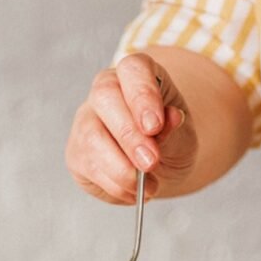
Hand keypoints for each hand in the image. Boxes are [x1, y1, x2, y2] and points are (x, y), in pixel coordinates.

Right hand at [65, 52, 197, 204]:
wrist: (160, 164)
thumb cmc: (170, 140)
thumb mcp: (183, 135)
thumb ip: (175, 128)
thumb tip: (171, 117)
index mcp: (135, 74)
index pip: (133, 70)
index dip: (142, 95)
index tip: (154, 126)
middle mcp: (105, 91)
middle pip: (105, 98)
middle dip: (129, 136)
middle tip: (151, 163)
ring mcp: (86, 121)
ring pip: (93, 139)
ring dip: (124, 170)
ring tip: (151, 186)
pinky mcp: (77, 153)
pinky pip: (91, 169)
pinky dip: (117, 186)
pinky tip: (135, 190)